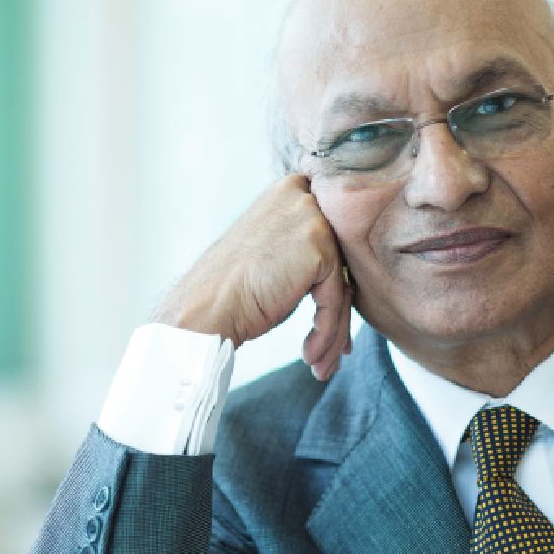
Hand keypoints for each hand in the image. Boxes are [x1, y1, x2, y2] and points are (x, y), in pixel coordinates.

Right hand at [153, 173, 352, 381]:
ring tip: (320, 362)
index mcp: (288, 191)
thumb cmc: (230, 291)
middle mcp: (302, 195)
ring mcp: (311, 218)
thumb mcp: (273, 253)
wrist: (204, 310)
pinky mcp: (319, 247)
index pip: (332, 237)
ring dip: (331, 331)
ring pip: (340, 285)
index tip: (329, 324)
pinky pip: (336, 298)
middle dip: (336, 313)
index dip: (333, 283)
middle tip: (333, 350)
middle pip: (340, 262)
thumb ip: (306, 251)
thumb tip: (349, 277)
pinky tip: (309, 354)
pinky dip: (326, 332)